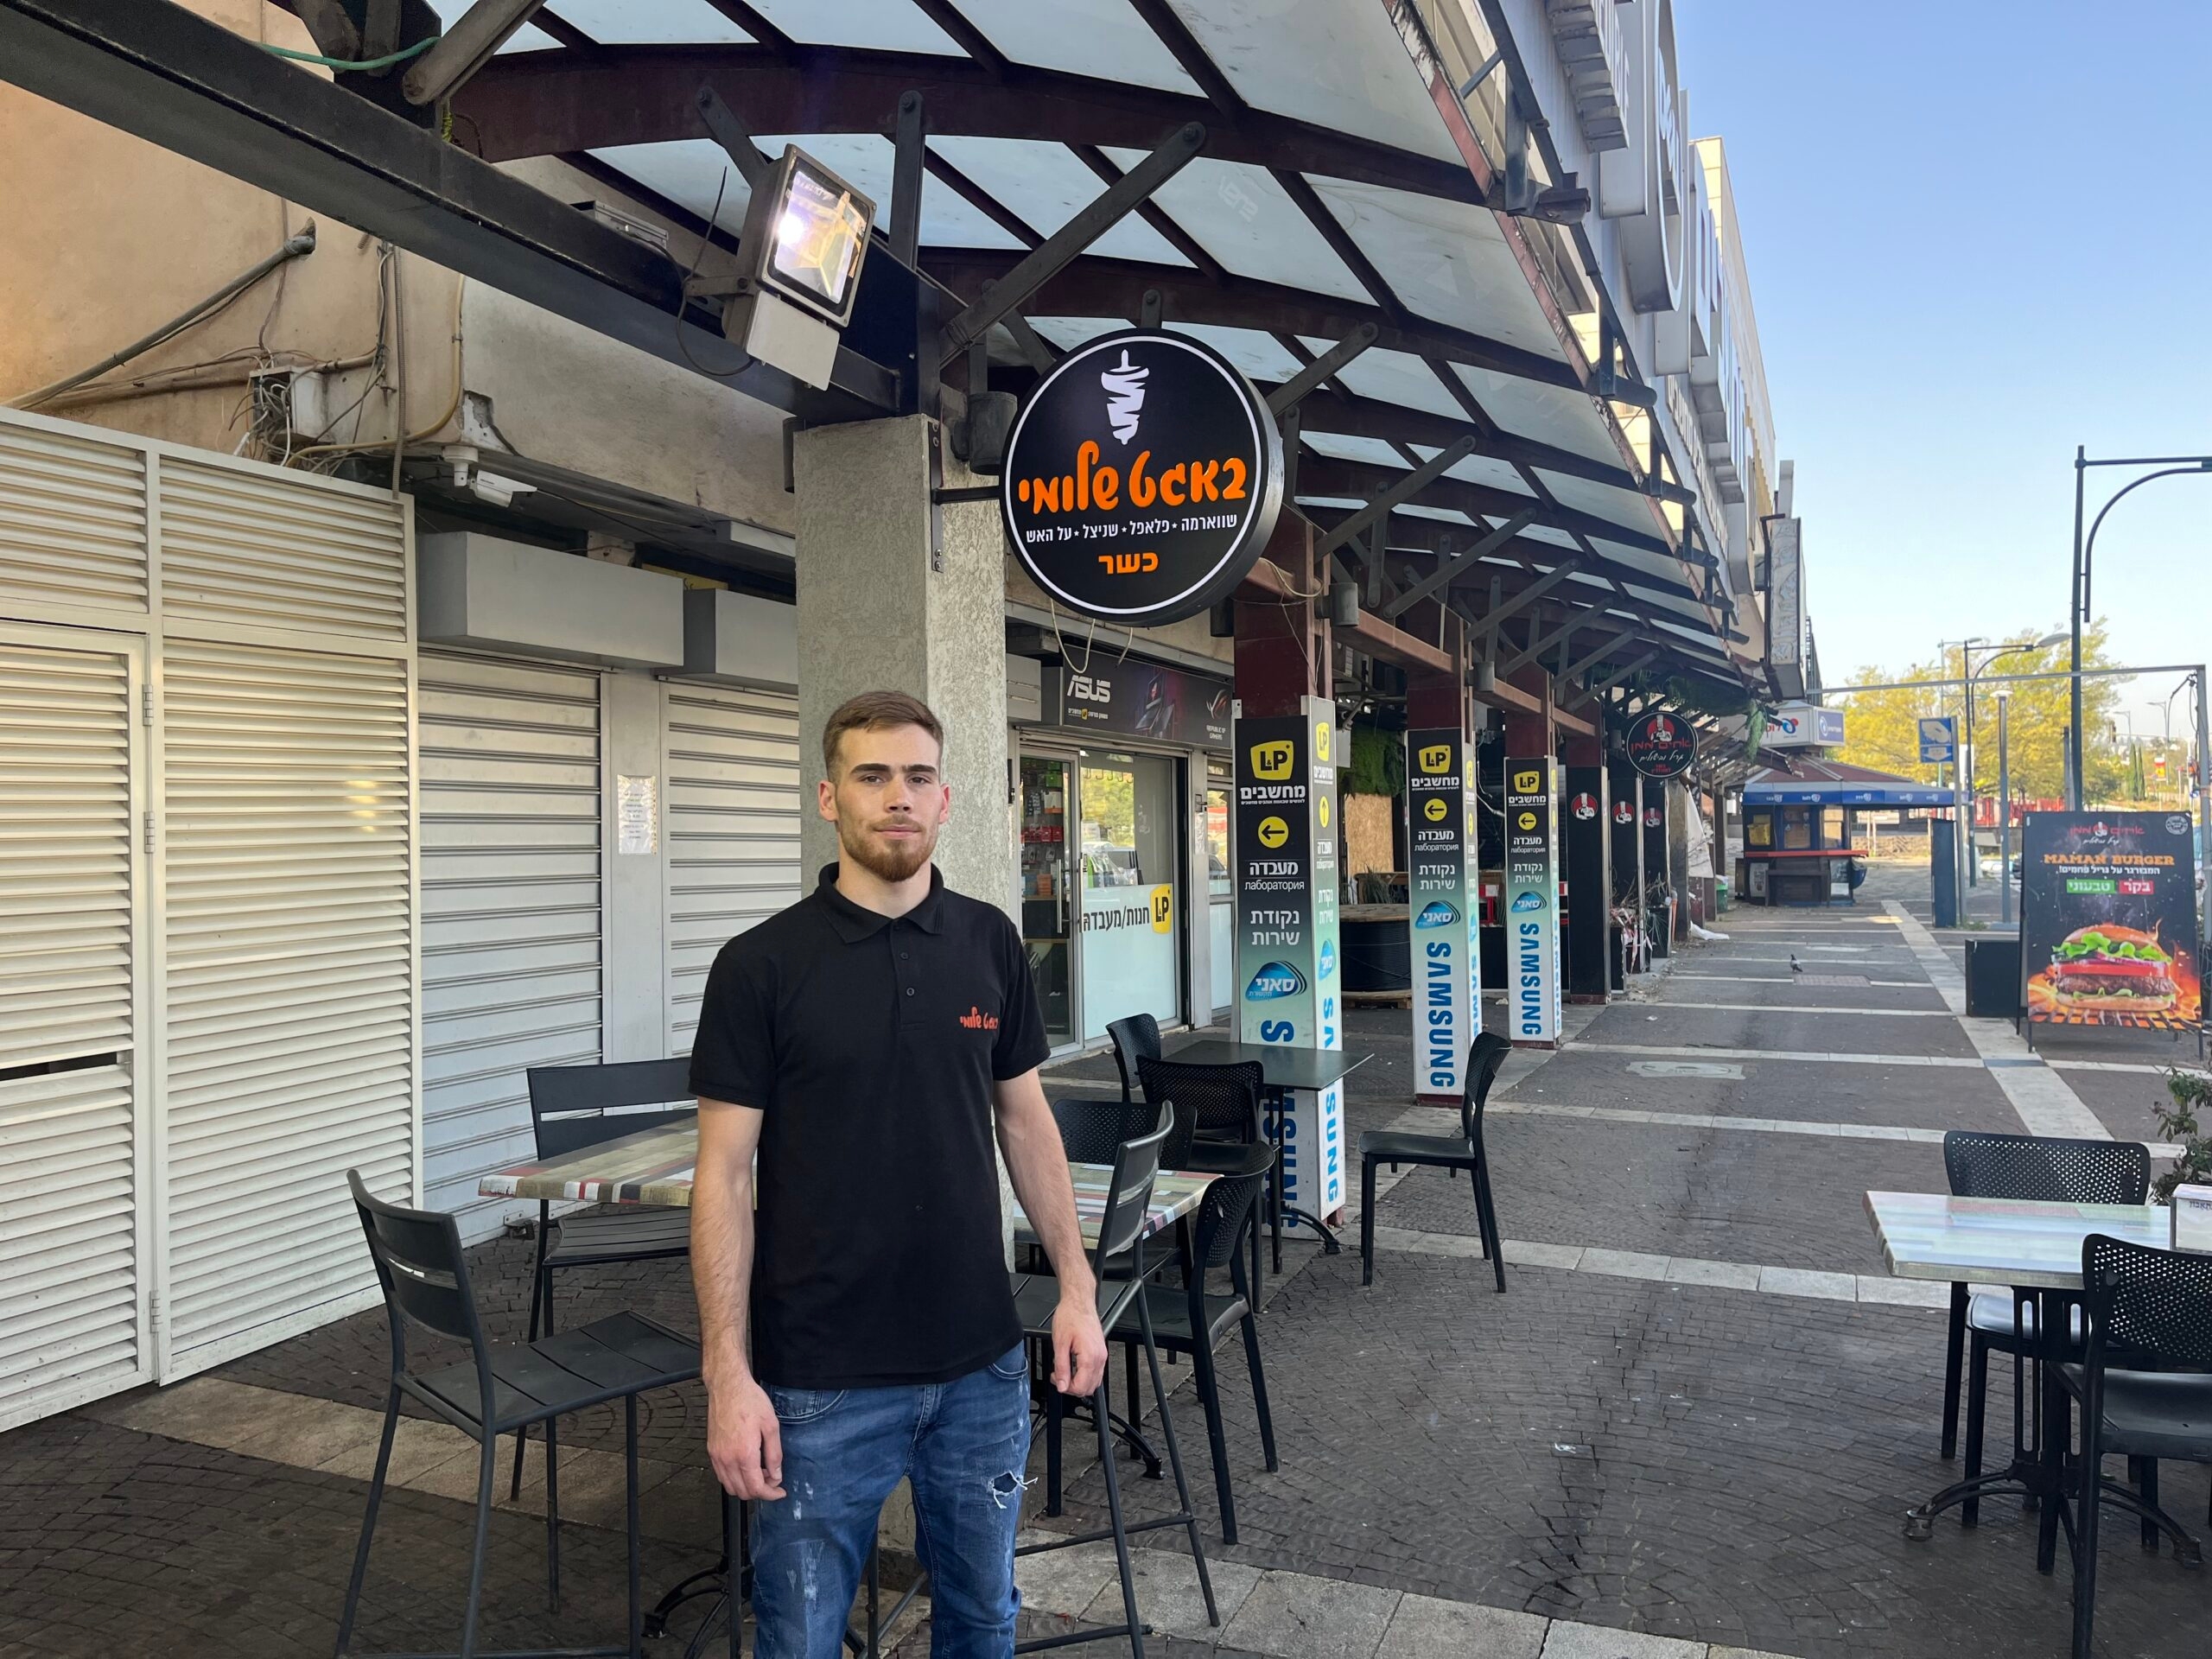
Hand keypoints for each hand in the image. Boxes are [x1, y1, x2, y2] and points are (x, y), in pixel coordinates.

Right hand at [705, 1371, 783, 1499]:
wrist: (727, 1386)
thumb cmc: (749, 1401)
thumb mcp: (771, 1425)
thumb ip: (774, 1454)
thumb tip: (776, 1475)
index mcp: (744, 1454)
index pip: (756, 1488)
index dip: (771, 1494)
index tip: (780, 1492)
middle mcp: (727, 1459)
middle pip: (742, 1492)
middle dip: (760, 1491)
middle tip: (772, 1479)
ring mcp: (717, 1456)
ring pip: (730, 1487)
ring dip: (746, 1487)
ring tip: (760, 1472)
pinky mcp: (712, 1452)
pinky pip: (722, 1476)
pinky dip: (734, 1479)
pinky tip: (746, 1467)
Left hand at [1051, 1286, 1108, 1397]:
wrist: (1079, 1302)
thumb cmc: (1070, 1317)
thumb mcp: (1060, 1344)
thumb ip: (1061, 1368)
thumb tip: (1061, 1385)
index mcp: (1090, 1356)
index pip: (1081, 1387)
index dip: (1066, 1387)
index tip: (1056, 1379)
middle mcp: (1100, 1357)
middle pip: (1089, 1388)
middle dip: (1072, 1386)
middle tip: (1059, 1375)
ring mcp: (1102, 1355)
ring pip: (1094, 1382)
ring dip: (1079, 1382)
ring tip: (1065, 1370)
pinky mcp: (1101, 1351)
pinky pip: (1096, 1372)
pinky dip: (1085, 1375)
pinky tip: (1074, 1366)